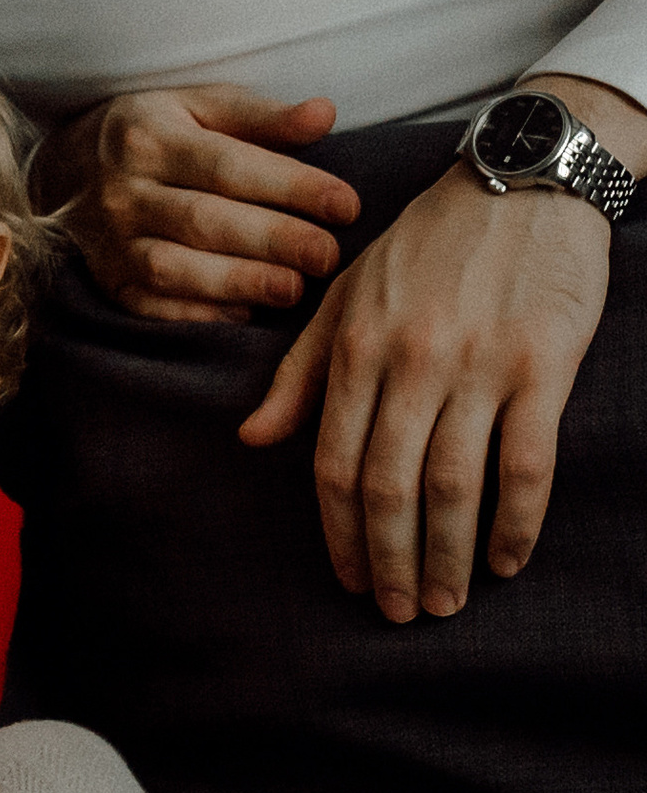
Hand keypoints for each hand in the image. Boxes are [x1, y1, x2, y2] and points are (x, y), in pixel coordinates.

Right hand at [38, 86, 358, 322]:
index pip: (229, 164)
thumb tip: (325, 114)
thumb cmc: (153, 134)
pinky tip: (245, 314)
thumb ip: (261, 115)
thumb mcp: (197, 107)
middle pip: (204, 218)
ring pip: (174, 268)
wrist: (65, 169)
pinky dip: (199, 314)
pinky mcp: (108, 283)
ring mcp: (111, 241)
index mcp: (148, 135)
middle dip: (273, 240)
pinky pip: (152, 307)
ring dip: (240, 282)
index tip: (347, 205)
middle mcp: (123, 190)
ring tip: (295, 290)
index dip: (291, 186)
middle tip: (328, 256)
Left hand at [239, 162, 611, 619]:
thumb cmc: (428, 244)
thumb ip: (301, 372)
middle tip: (402, 611)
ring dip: (450, 556)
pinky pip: (526, 463)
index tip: (350, 580)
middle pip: (389, 487)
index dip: (338, 534)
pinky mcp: (542, 365)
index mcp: (356, 346)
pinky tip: (508, 558)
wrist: (521, 181)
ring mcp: (478, 365)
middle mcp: (410, 361)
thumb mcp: (345, 296)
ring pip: (454, 485)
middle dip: (392, 561)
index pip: (333, 463)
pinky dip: (516, 523)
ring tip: (450, 600)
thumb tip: (251, 439)